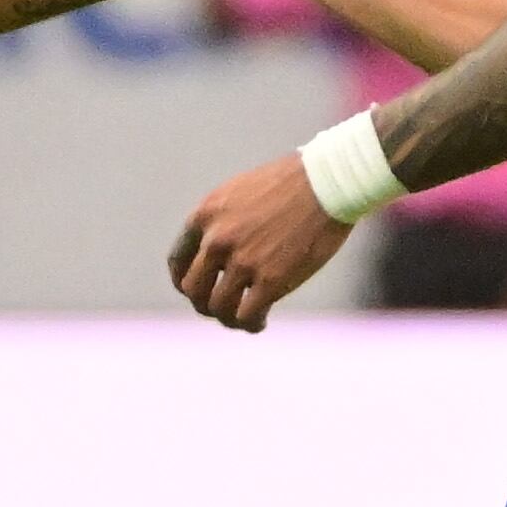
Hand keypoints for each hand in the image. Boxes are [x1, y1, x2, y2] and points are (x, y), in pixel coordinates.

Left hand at [169, 152, 352, 330]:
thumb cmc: (293, 182)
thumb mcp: (242, 193)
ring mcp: (242, 261)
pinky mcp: (270, 279)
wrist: (328, 181)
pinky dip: (251, 325)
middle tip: (222, 308)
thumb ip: (224, 221)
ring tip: (245, 318)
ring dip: (229, 318)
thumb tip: (219, 253)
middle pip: (193, 289)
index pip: (178, 260)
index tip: (198, 290)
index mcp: (206, 214)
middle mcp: (217, 239)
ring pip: (218, 308)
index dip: (183, 281)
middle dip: (204, 304)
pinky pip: (247, 316)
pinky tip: (261, 322)